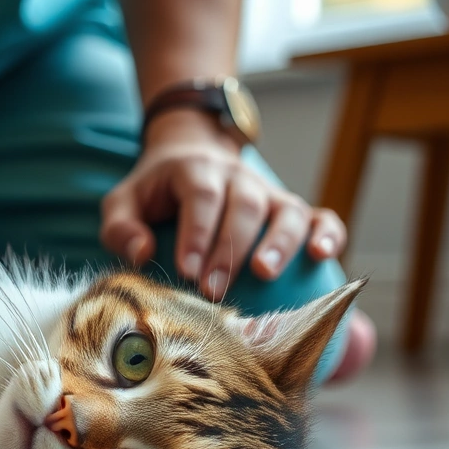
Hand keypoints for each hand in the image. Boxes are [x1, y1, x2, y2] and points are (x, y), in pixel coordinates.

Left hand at [99, 113, 346, 299]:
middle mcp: (239, 177)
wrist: (192, 156)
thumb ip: (120, 227)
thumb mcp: (123, 201)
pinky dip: (328, 234)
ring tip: (264, 275)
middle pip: (245, 207)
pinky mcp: (291, 208)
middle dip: (230, 251)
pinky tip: (322, 257)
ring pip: (287, 210)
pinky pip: (320, 216)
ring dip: (279, 243)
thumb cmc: (154, 192)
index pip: (201, 196)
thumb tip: (142, 254)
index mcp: (196, 170)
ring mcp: (270, 191)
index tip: (187, 271)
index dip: (196, 233)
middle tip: (214, 292)